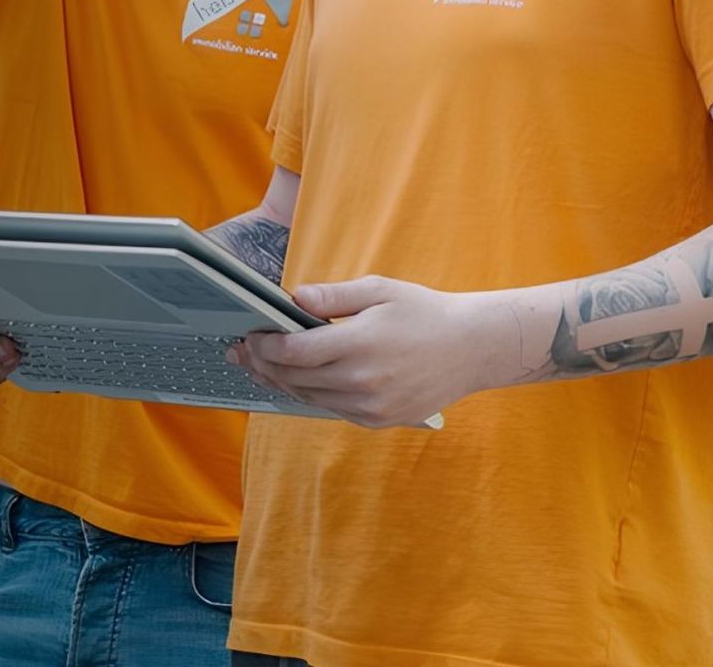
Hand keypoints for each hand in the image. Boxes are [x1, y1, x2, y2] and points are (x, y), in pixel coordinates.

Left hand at [228, 276, 495, 428]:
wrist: (471, 349)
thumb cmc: (424, 313)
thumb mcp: (379, 290)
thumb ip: (333, 297)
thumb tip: (293, 298)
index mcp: (359, 345)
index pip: (294, 351)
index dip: (264, 346)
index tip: (249, 336)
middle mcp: (361, 382)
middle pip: (294, 378)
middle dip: (263, 365)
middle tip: (240, 352)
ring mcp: (369, 406)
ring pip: (308, 398)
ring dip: (280, 383)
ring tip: (258, 368)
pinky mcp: (377, 421)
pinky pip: (330, 409)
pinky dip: (308, 395)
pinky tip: (295, 381)